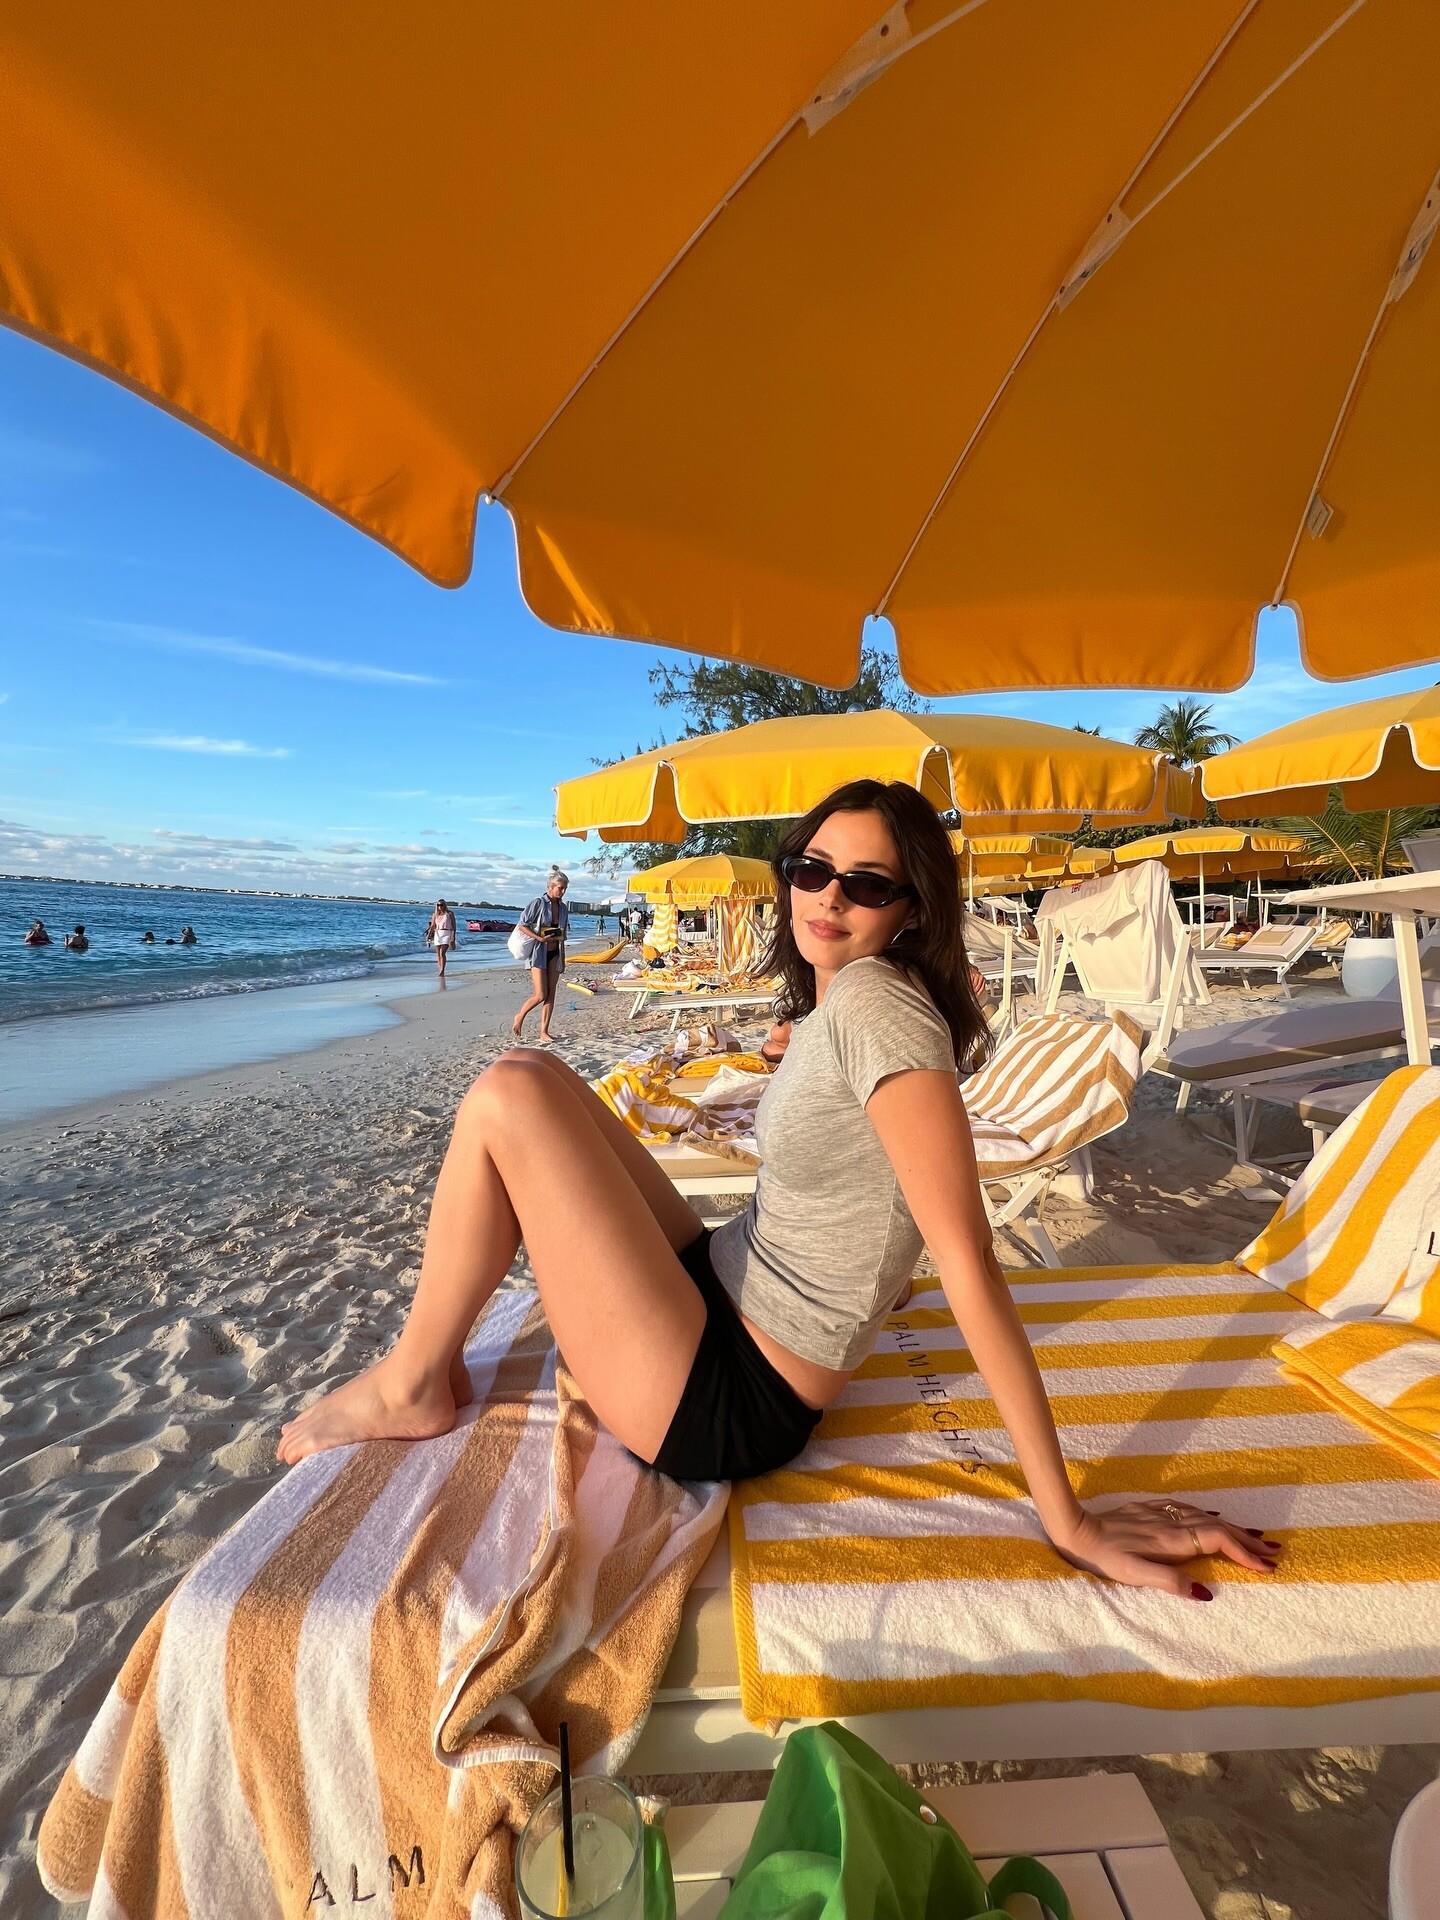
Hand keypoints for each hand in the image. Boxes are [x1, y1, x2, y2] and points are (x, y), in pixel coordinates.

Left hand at [1047, 1500, 1281, 1598]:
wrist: (1077, 1530)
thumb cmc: (1105, 1559)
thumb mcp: (1135, 1576)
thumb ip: (1170, 1582)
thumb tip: (1206, 1593)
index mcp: (1173, 1540)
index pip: (1219, 1541)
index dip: (1244, 1553)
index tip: (1267, 1566)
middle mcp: (1171, 1523)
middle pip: (1219, 1527)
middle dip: (1248, 1540)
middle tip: (1274, 1552)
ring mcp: (1161, 1514)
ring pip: (1206, 1517)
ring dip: (1233, 1527)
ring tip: (1256, 1537)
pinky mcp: (1150, 1510)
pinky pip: (1189, 1511)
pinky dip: (1210, 1516)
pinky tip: (1214, 1517)